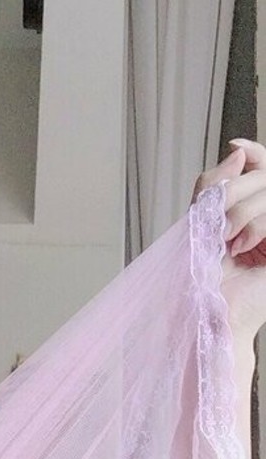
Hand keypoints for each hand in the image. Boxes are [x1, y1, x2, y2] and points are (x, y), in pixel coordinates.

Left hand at [193, 139, 265, 344]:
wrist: (211, 314)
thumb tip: (237, 150)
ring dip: (240, 213)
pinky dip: (256, 227)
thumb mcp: (199, 223)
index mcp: (253, 208)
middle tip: (217, 226)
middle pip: (262, 174)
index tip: (235, 144)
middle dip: (233, 193)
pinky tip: (242, 249)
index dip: (255, 151)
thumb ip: (213, 186)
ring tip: (228, 242)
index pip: (262, 165)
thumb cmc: (202, 277)